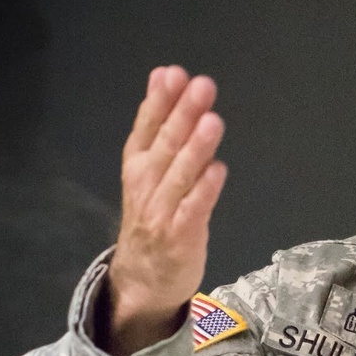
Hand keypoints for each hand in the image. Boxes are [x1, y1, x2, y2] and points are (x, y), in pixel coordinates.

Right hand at [105, 66, 227, 355]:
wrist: (141, 281)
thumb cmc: (153, 217)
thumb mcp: (147, 170)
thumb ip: (157, 124)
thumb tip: (163, 74)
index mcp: (137, 165)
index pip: (147, 127)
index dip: (160, 101)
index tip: (174, 74)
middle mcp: (146, 185)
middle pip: (165, 146)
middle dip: (183, 114)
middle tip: (201, 86)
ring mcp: (162, 212)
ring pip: (180, 175)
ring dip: (196, 148)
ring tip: (212, 121)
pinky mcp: (181, 236)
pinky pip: (194, 209)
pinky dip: (205, 190)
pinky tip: (218, 169)